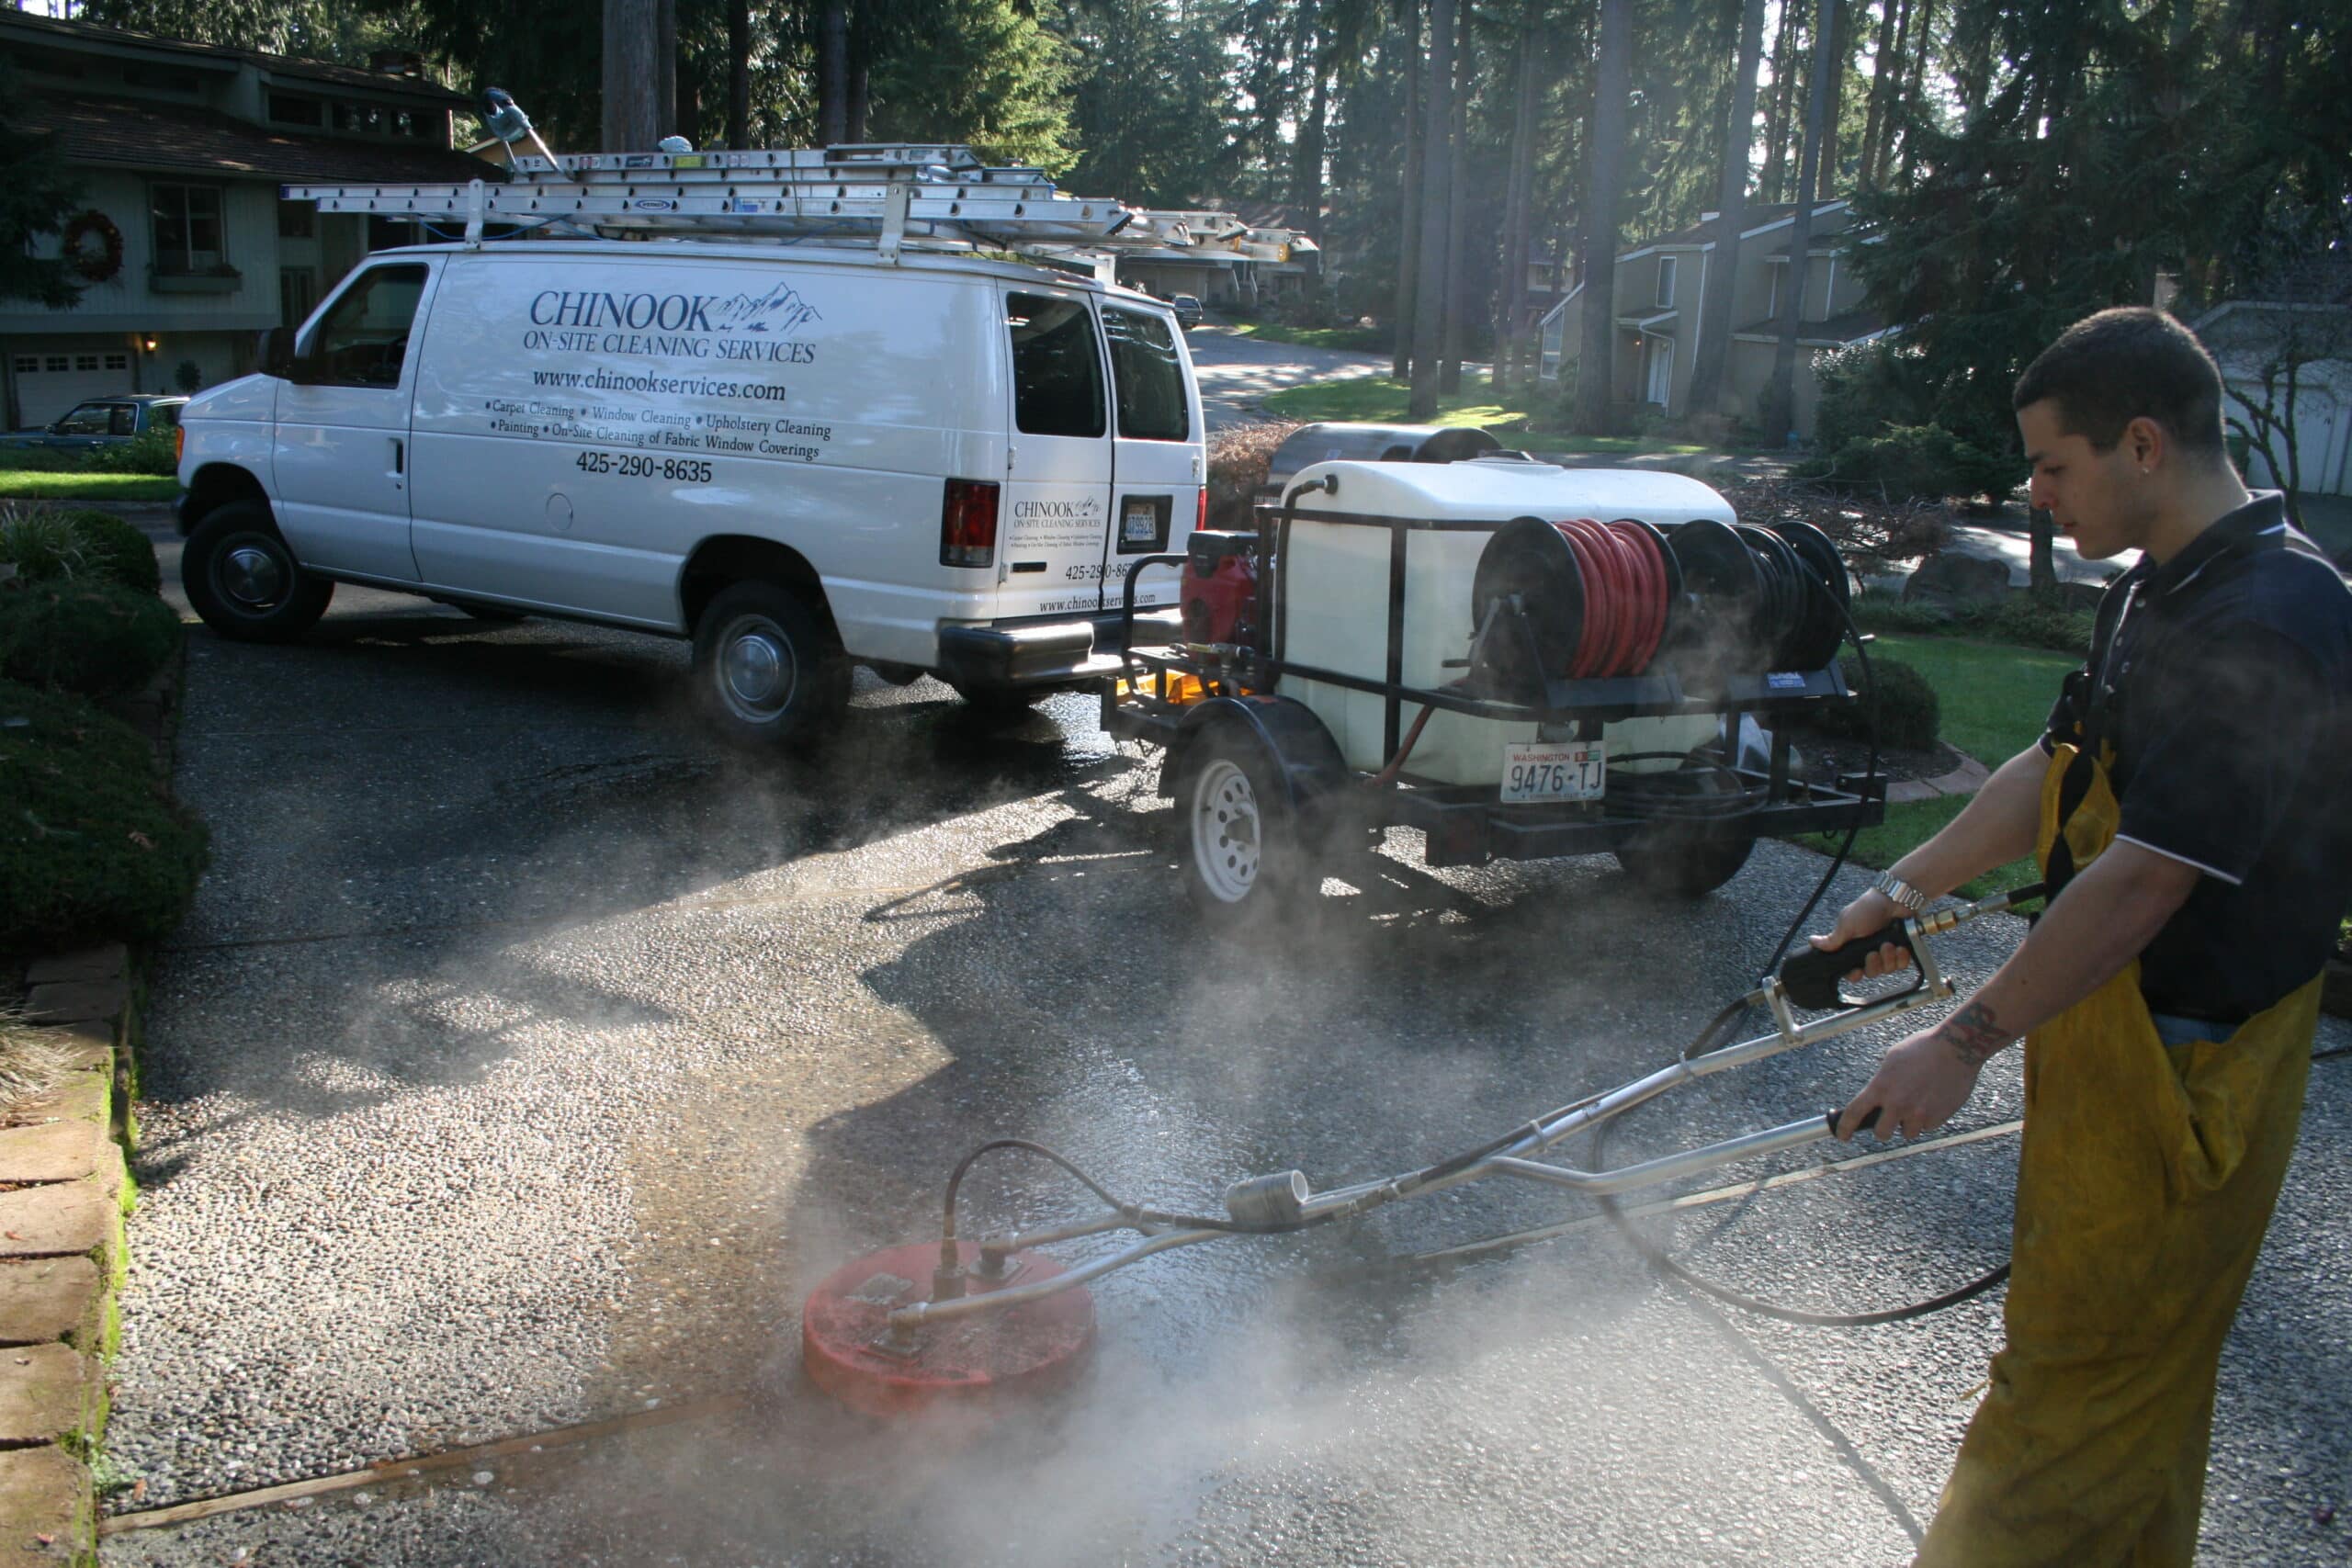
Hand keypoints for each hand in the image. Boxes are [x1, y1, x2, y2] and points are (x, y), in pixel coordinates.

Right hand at [1808, 890, 1916, 982]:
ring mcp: (1887, 952)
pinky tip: (1899, 947)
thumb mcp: (1846, 924)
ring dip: (1888, 958)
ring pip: (1887, 970)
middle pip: (1871, 973)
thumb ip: (1831, 939)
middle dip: (1873, 964)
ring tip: (1888, 944)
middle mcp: (1870, 952)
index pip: (1852, 971)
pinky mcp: (1903, 951)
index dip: (1855, 974)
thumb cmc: (1868, 909)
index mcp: (1854, 948)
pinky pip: (1902, 965)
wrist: (1894, 900)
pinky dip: (1901, 957)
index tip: (1857, 970)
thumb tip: (1811, 942)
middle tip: (1873, 952)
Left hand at [1835, 1027, 1984, 1141]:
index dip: (1844, 1128)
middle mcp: (1897, 1104)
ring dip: (1909, 1123)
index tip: (1842, 1136)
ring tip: (1917, 1103)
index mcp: (1881, 1087)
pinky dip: (1928, 1119)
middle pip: (1881, 1133)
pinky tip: (1933, 1101)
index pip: (1854, 1113)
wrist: (1956, 1048)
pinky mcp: (1938, 1117)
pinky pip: (1927, 1127)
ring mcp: (1918, 1113)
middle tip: (1888, 1121)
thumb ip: (1882, 1082)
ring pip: (1907, 1132)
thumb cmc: (1922, 1048)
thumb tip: (1876, 1098)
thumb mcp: (1892, 1060)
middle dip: (1883, 1129)